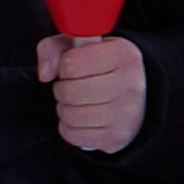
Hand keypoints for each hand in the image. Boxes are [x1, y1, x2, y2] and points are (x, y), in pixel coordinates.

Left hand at [38, 32, 149, 156]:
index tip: (76, 66)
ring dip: (66, 109)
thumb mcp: (78, 47)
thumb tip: (45, 74)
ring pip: (69, 115)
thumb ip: (52, 48)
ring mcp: (126, 114)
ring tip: (79, 102)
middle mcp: (130, 84)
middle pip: (68, 92)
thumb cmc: (102, 69)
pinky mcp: (117, 137)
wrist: (137, 97)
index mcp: (124, 54)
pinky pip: (72, 134)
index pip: (70, 63)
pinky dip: (70, 128)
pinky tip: (84, 118)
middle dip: (63, 89)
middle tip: (74, 86)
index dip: (65, 65)